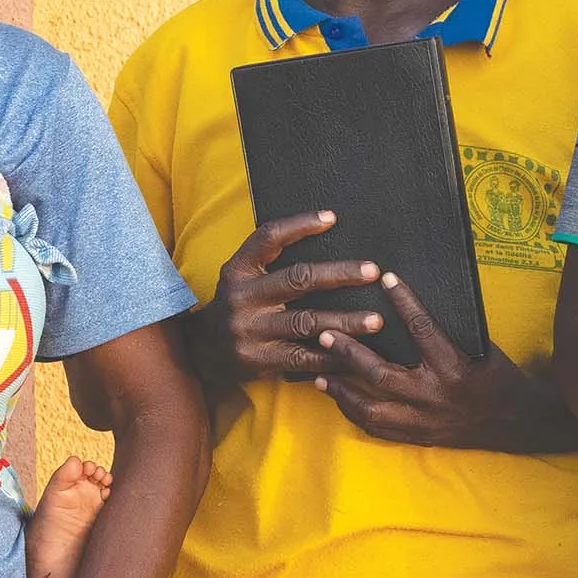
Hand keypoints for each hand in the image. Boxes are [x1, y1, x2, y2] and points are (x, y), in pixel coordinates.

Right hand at [189, 211, 385, 388]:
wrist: (201, 350)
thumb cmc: (238, 304)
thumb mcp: (243, 276)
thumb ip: (271, 261)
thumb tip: (326, 232)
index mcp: (239, 270)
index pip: (268, 237)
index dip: (299, 225)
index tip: (331, 217)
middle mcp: (243, 297)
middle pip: (298, 280)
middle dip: (339, 274)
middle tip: (372, 271)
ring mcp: (250, 330)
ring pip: (307, 322)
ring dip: (345, 321)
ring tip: (376, 320)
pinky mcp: (259, 359)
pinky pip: (303, 358)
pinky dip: (331, 355)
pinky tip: (356, 354)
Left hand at [315, 271, 529, 446]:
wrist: (515, 420)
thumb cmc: (498, 377)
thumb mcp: (481, 347)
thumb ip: (447, 333)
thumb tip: (413, 307)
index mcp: (454, 367)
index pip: (423, 329)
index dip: (404, 302)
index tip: (387, 280)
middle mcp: (435, 395)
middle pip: (381, 374)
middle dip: (350, 353)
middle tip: (326, 334)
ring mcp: (424, 420)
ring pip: (371, 408)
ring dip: (342, 390)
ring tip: (321, 374)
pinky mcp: (419, 436)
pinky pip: (378, 429)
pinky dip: (356, 413)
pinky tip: (341, 399)